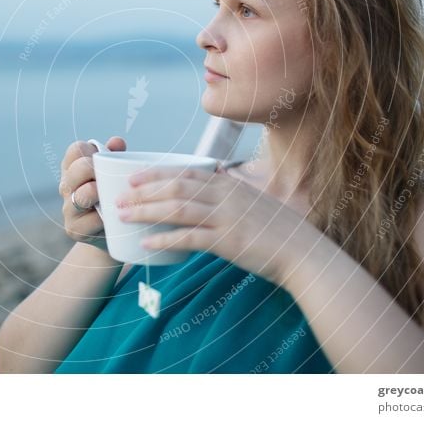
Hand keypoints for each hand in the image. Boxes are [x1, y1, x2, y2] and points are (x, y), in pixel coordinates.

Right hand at [59, 136, 126, 253]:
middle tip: (109, 176)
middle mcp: (66, 187)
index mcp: (73, 168)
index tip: (103, 157)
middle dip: (94, 170)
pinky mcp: (74, 229)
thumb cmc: (113, 195)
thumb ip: (115, 156)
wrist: (113, 232)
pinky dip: (101, 218)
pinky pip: (88, 221)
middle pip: (76, 170)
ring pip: (80, 196)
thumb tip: (116, 142)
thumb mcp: (114, 174)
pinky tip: (111, 216)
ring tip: (109, 194)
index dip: (90, 150)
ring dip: (96, 192)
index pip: (76, 150)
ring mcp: (68, 209)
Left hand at [114, 166, 318, 285]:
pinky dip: (164, 239)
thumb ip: (232, 189)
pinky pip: (189, 238)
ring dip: (146, 211)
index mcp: (230, 184)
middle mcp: (225, 195)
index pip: (186, 172)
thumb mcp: (254, 199)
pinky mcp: (228, 242)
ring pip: (177, 208)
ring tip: (123, 215)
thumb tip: (217, 174)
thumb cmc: (279, 230)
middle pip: (176, 187)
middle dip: (143, 190)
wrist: (305, 253)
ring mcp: (226, 218)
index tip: (134, 176)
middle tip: (119, 196)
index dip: (157, 173)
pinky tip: (146, 242)